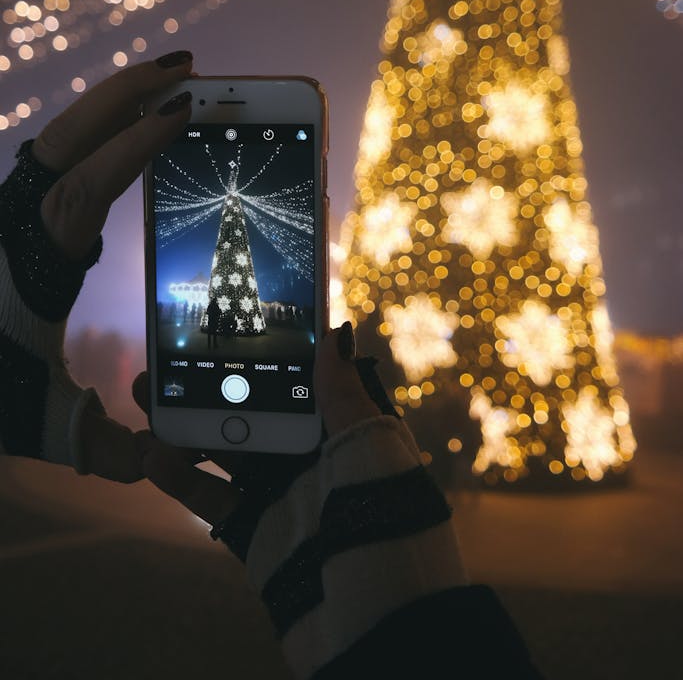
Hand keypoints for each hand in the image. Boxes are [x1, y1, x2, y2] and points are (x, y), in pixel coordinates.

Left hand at [0, 51, 195, 480]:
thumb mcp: (35, 423)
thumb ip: (100, 445)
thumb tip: (159, 459)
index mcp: (31, 261)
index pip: (85, 186)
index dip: (135, 145)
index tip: (183, 112)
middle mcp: (16, 221)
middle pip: (68, 136)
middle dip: (128, 91)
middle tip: (190, 66)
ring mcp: (11, 211)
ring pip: (60, 136)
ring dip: (113, 101)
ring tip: (170, 79)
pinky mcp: (14, 213)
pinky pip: (58, 154)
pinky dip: (97, 127)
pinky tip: (129, 126)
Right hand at [131, 323, 384, 525]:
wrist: (375, 611)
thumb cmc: (386, 511)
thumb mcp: (373, 441)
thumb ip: (342, 391)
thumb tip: (334, 333)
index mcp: (348, 433)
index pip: (304, 385)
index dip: (268, 361)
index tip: (231, 333)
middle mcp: (314, 461)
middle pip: (255, 414)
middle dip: (214, 388)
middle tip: (170, 362)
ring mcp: (282, 496)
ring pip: (227, 453)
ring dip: (188, 427)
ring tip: (150, 399)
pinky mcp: (255, 533)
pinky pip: (214, 499)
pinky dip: (182, 479)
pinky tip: (152, 455)